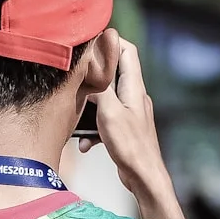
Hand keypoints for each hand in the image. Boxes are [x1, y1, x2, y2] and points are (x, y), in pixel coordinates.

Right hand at [79, 35, 186, 218]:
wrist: (144, 177)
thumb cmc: (131, 146)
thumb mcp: (109, 112)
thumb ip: (101, 86)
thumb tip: (92, 63)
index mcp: (134, 88)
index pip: (127, 51)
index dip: (110, 41)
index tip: (90, 41)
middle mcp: (135, 97)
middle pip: (115, 72)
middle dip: (94, 72)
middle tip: (75, 74)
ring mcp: (131, 114)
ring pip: (106, 98)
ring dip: (90, 104)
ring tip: (75, 110)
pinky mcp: (125, 130)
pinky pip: (105, 120)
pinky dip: (93, 128)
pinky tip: (84, 142)